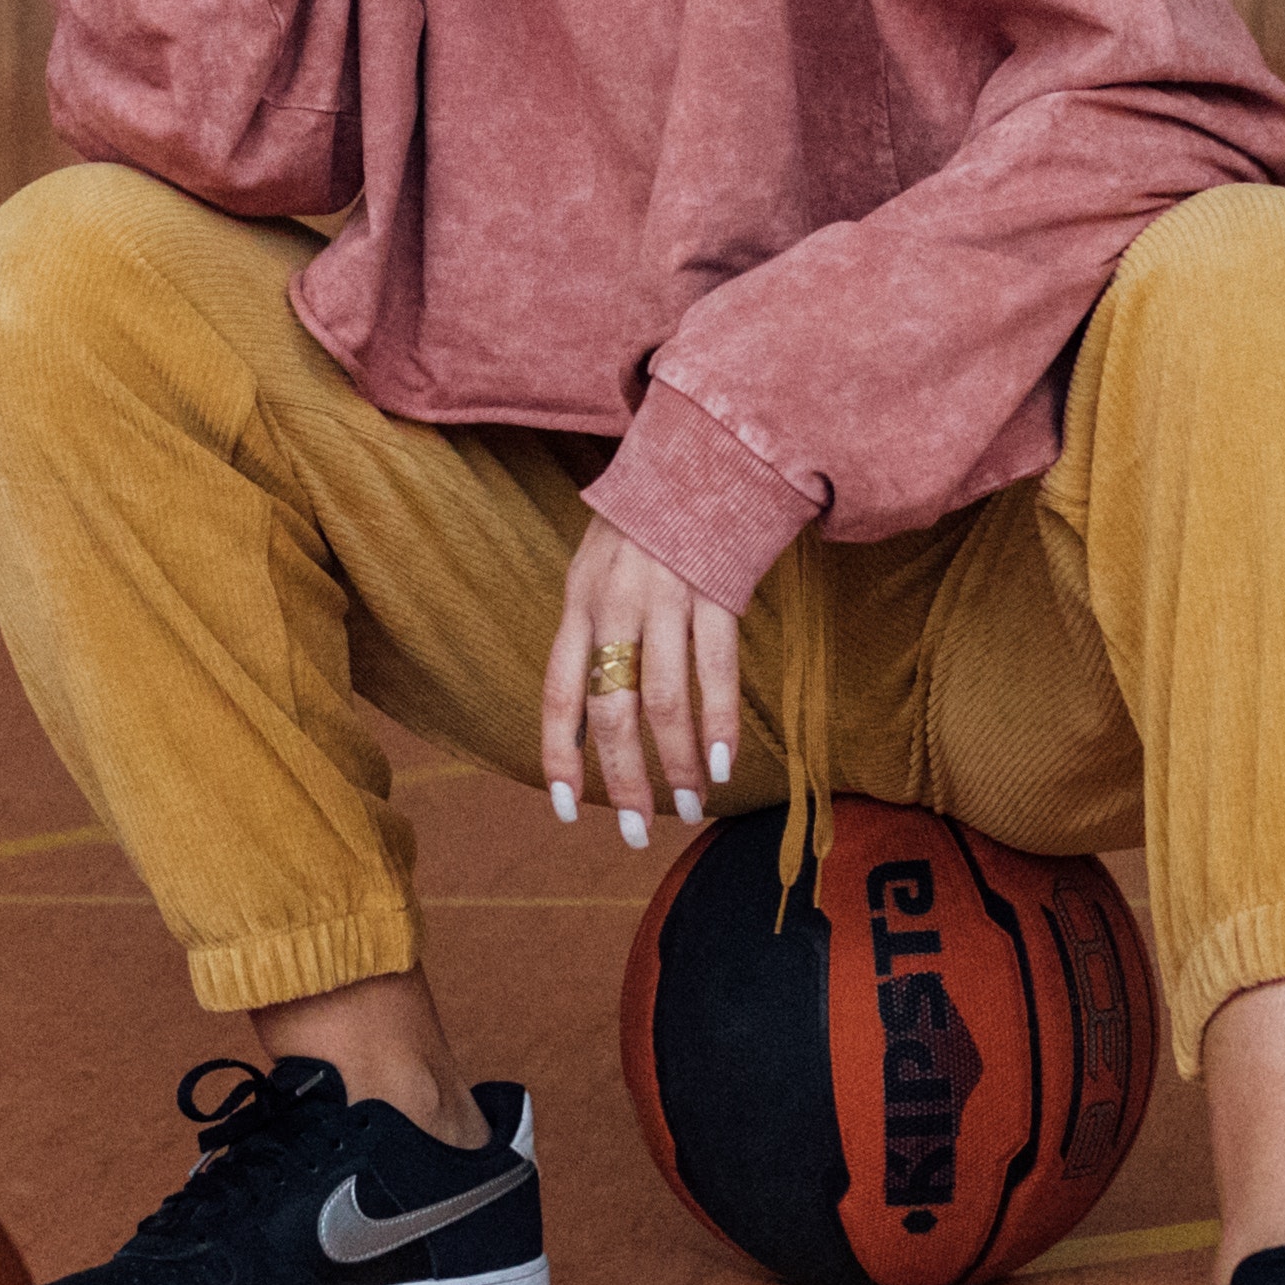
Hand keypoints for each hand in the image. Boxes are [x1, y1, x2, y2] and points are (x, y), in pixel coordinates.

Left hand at [538, 508, 742, 850]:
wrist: (699, 451)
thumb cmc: (643, 520)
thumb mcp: (595, 567)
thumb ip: (589, 634)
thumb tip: (583, 718)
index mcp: (578, 601)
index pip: (559, 694)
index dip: (560, 756)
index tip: (566, 811)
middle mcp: (615, 604)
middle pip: (613, 711)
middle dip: (625, 781)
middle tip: (637, 834)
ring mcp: (667, 597)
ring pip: (665, 701)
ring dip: (678, 765)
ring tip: (690, 808)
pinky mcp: (716, 591)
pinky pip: (718, 670)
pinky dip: (720, 723)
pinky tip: (725, 764)